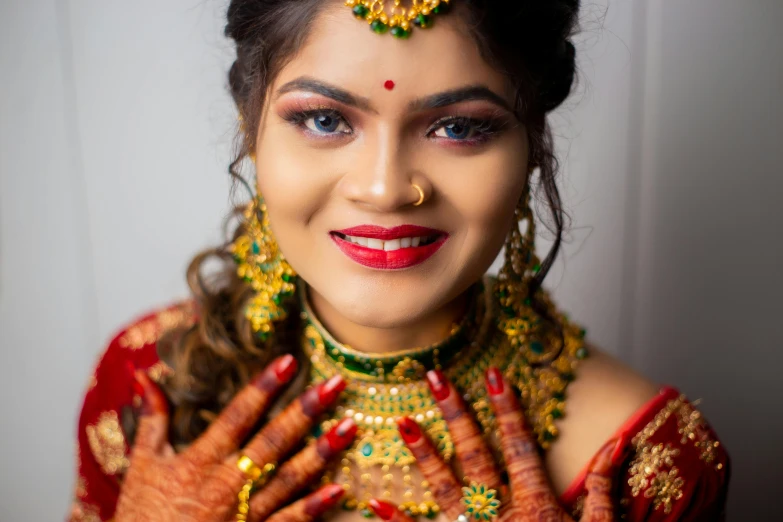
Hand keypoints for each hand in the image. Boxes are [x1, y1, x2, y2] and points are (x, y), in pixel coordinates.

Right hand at [115, 355, 355, 521]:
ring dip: (322, 452)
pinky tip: (338, 488)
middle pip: (272, 441)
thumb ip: (152, 420)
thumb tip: (145, 376)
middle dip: (306, 410)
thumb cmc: (142, 517)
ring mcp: (244, 514)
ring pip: (289, 478)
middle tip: (335, 384)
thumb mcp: (142, 466)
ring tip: (350, 426)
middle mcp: (225, 485)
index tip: (288, 361)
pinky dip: (313, 507)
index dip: (263, 388)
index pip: (237, 416)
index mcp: (199, 462)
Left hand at [368, 368, 620, 521]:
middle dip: (456, 415)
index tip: (494, 375)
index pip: (521, 448)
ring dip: (424, 454)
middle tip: (435, 379)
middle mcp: (501, 516)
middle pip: (475, 457)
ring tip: (402, 421)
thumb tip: (616, 444)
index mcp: (536, 507)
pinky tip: (375, 501)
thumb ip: (605, 491)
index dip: (508, 411)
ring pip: (445, 489)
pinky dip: (399, 521)